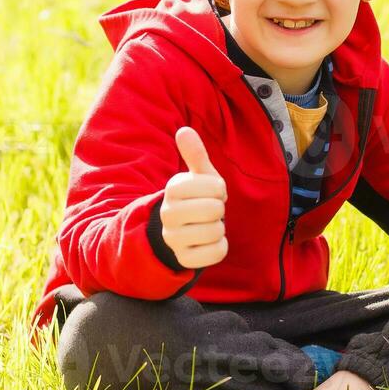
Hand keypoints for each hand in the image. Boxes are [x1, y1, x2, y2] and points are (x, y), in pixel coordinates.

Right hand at [159, 126, 228, 269]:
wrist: (178, 229)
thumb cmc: (194, 197)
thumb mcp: (197, 176)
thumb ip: (194, 154)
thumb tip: (184, 130)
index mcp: (173, 188)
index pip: (217, 188)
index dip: (220, 190)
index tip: (210, 193)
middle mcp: (168, 213)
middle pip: (215, 211)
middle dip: (218, 210)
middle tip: (208, 211)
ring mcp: (173, 238)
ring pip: (216, 232)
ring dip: (218, 229)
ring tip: (206, 225)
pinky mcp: (183, 259)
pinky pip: (216, 253)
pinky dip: (219, 247)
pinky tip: (208, 242)